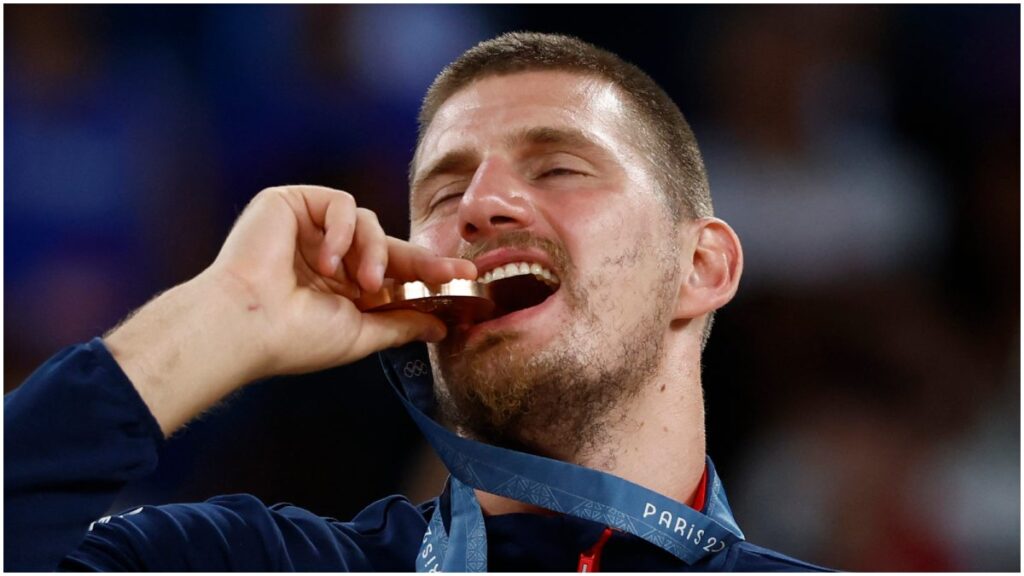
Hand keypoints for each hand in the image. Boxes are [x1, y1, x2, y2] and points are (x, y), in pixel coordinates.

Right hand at [207, 185, 475, 376]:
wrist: (250, 323)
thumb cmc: (296, 337)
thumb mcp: (363, 333)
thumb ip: (402, 324)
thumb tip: (442, 327)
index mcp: (340, 285)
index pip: (394, 272)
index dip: (430, 273)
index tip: (467, 278)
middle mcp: (327, 254)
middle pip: (387, 243)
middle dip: (419, 260)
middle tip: (448, 273)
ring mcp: (309, 228)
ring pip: (367, 222)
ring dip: (375, 254)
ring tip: (362, 285)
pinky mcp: (292, 203)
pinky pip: (341, 203)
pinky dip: (342, 232)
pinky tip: (327, 261)